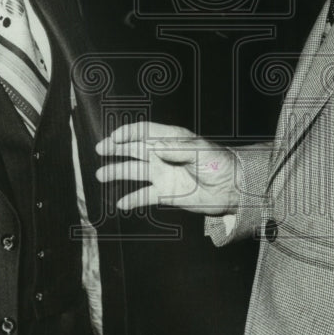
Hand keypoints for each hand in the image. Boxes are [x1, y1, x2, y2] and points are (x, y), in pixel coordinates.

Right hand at [95, 122, 239, 214]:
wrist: (232, 189)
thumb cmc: (219, 163)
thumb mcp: (198, 151)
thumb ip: (175, 149)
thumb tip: (153, 148)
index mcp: (172, 139)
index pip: (145, 131)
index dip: (129, 132)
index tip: (115, 137)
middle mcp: (164, 155)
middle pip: (135, 149)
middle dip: (117, 148)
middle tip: (101, 149)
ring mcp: (164, 174)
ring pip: (135, 171)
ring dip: (118, 172)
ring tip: (101, 175)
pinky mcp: (166, 193)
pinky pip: (144, 195)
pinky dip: (131, 199)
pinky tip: (120, 203)